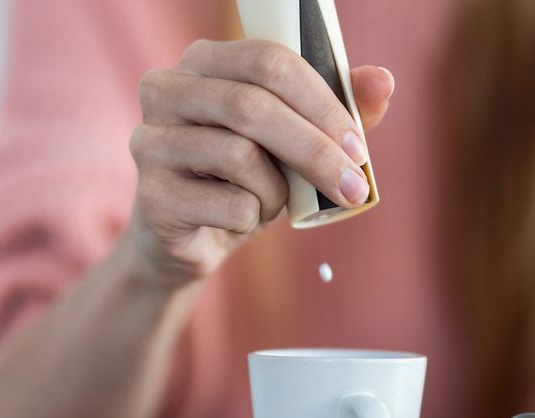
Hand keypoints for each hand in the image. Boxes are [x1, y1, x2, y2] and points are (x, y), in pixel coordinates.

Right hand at [127, 39, 393, 285]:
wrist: (192, 239)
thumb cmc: (245, 177)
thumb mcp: (292, 140)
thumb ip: (336, 108)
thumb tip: (383, 81)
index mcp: (203, 61)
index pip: (268, 60)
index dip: (321, 101)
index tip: (358, 145)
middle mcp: (165, 90)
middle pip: (251, 107)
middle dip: (315, 150)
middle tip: (353, 186)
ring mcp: (150, 142)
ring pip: (240, 156)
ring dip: (277, 190)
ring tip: (272, 201)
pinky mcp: (152, 196)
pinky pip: (229, 205)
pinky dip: (253, 219)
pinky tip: (240, 219)